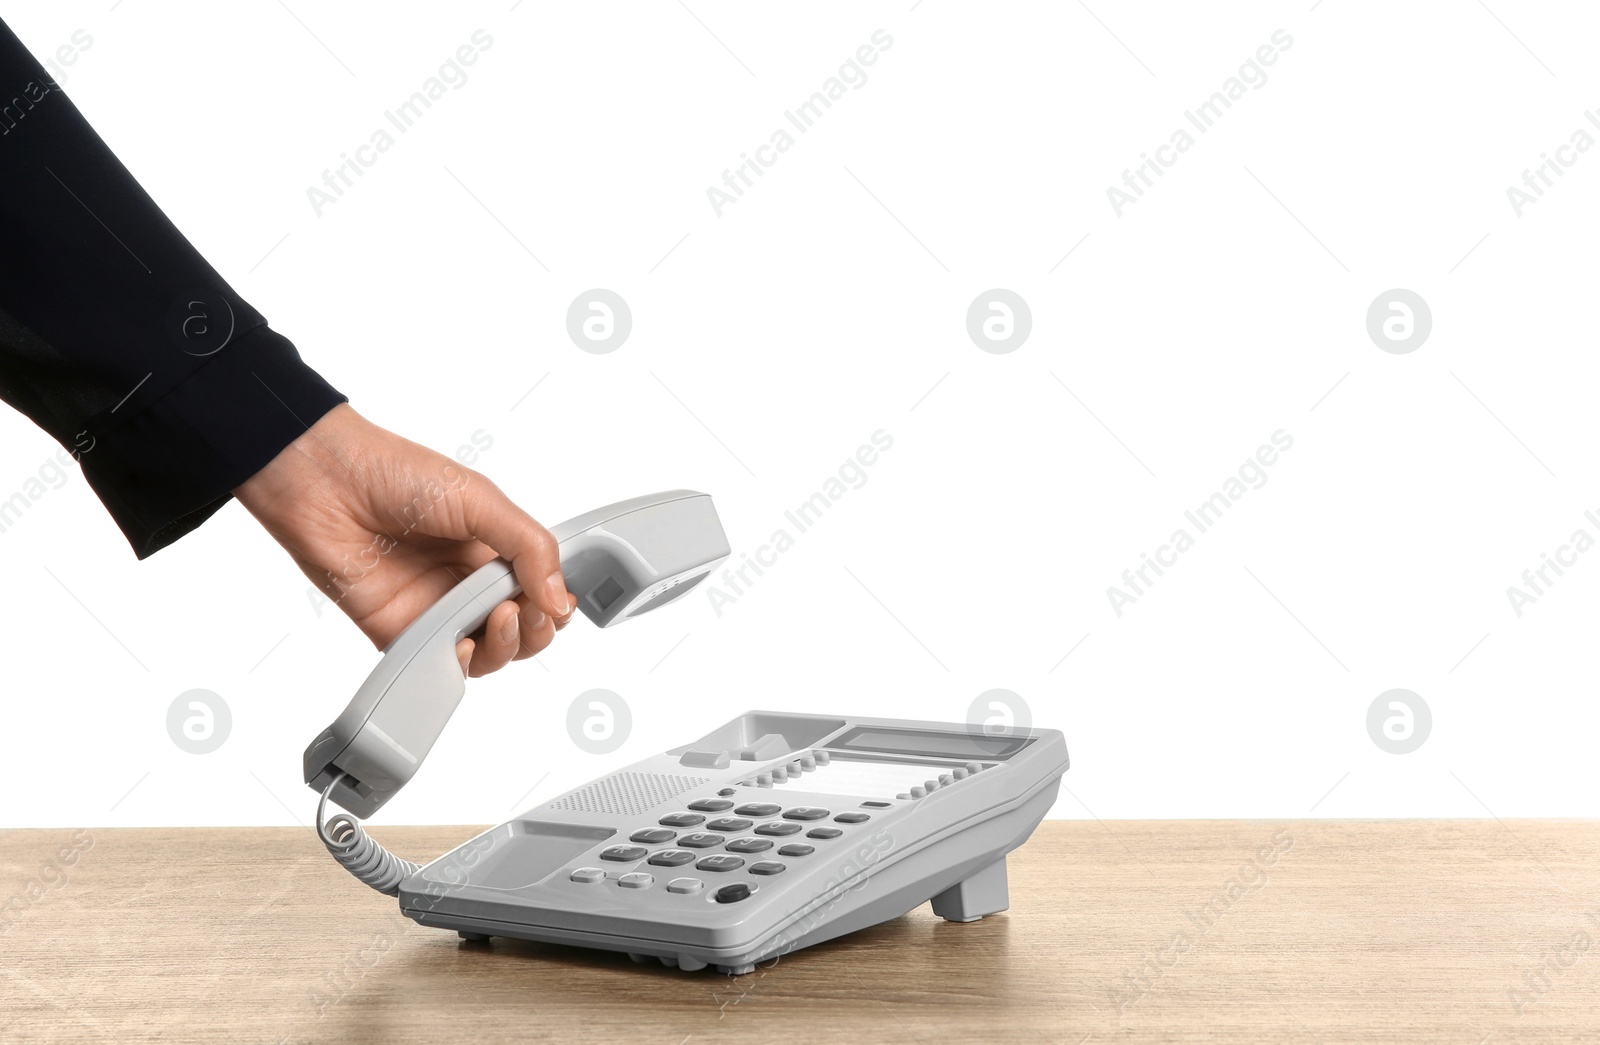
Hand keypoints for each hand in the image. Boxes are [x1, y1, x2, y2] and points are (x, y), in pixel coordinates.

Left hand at [233, 404, 573, 676]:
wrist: (328, 484)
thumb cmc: (395, 474)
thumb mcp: (481, 498)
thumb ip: (529, 546)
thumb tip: (558, 596)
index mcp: (494, 548)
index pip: (542, 590)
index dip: (555, 601)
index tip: (555, 598)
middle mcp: (469, 582)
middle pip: (524, 630)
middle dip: (537, 628)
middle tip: (527, 610)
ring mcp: (438, 609)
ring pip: (490, 654)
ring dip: (507, 646)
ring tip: (501, 619)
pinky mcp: (403, 633)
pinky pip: (440, 664)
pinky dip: (460, 664)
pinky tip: (465, 644)